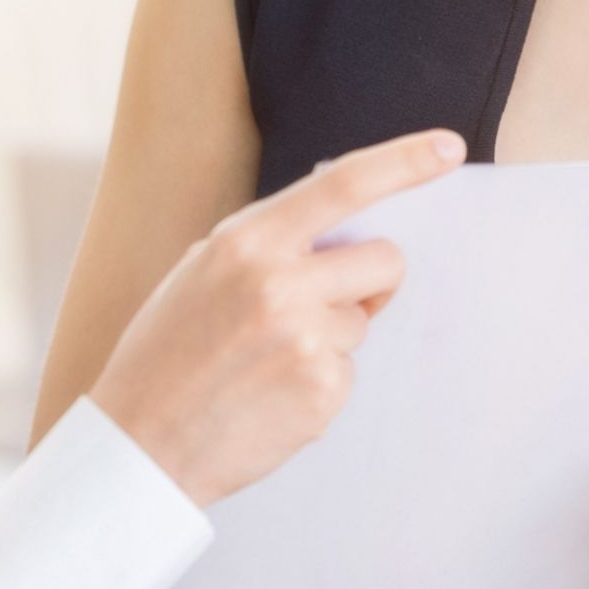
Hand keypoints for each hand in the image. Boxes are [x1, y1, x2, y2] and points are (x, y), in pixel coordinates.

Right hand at [90, 128, 464, 507]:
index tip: (449, 148)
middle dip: (369, 283)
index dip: (405, 162)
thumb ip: (272, 246)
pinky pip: (348, 373)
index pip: (343, 183)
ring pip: (363, 323)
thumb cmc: (168, 350)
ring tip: (268, 362)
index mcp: (247, 241)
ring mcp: (306, 340)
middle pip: (384, 261)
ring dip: (332, 339)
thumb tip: (346, 235)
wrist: (139, 439)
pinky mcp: (322, 392)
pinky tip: (270, 396)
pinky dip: (318, 383)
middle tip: (320, 307)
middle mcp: (281, 283)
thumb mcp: (204, 271)